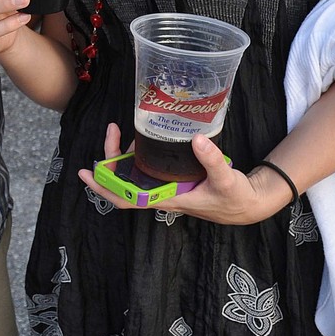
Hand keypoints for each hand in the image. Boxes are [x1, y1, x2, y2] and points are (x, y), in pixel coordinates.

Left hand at [79, 124, 266, 222]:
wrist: (247, 204)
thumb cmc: (234, 197)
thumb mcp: (225, 179)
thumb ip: (212, 160)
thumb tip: (197, 139)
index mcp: (167, 199)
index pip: (127, 198)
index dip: (104, 187)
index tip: (87, 172)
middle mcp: (161, 194)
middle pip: (125, 182)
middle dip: (111, 160)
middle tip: (110, 132)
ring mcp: (166, 186)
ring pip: (136, 173)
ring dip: (124, 155)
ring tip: (119, 130)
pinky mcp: (175, 179)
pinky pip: (150, 168)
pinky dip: (141, 154)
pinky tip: (142, 138)